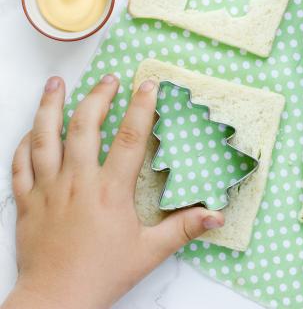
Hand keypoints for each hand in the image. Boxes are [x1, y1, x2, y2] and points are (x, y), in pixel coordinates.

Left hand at [3, 75, 223, 308]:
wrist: (56, 299)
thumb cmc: (103, 274)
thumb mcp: (150, 251)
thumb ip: (184, 228)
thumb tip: (217, 215)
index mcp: (110, 191)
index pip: (129, 138)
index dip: (140, 108)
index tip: (147, 85)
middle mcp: (76, 182)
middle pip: (84, 126)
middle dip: (97, 97)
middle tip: (108, 79)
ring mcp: (47, 189)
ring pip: (44, 137)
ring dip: (49, 107)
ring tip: (55, 84)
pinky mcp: (26, 201)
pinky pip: (19, 164)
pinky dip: (24, 143)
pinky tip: (30, 130)